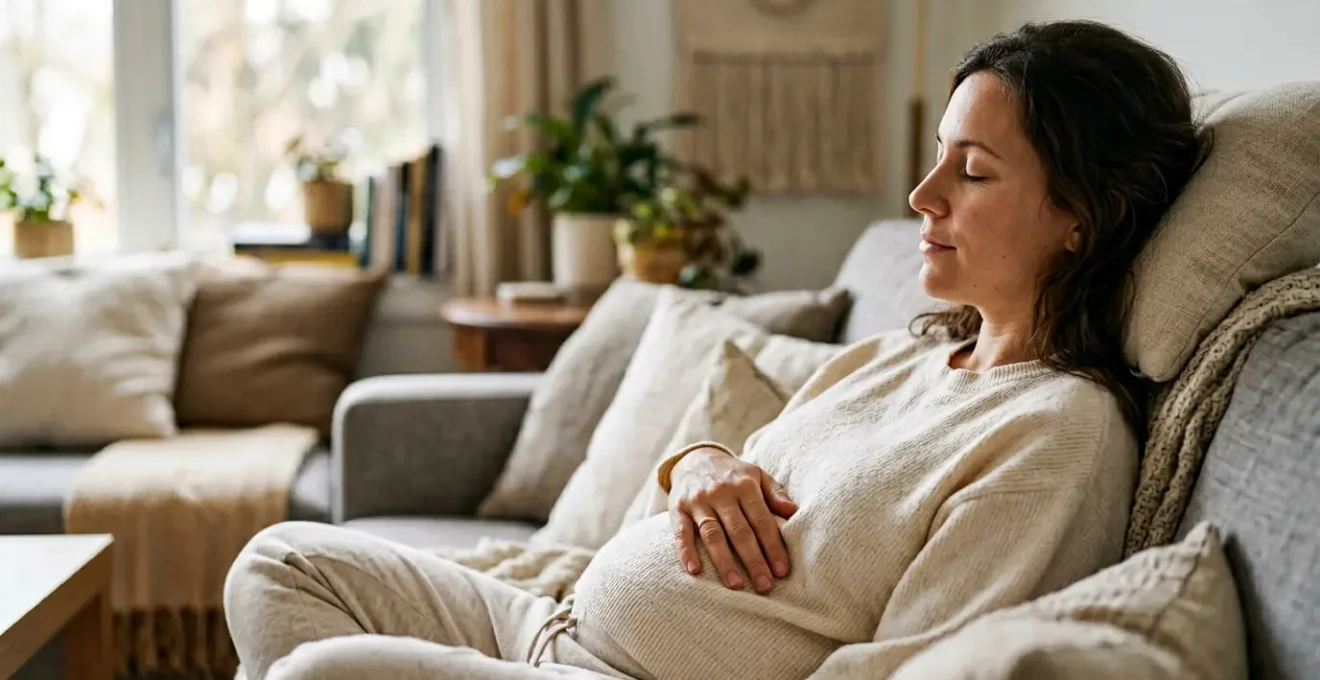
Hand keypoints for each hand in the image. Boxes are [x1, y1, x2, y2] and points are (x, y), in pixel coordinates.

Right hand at [668, 447, 797, 593]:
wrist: (694, 458)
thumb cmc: (732, 474)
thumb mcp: (757, 475)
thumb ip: (775, 493)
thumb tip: (794, 512)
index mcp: (744, 486)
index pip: (761, 520)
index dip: (773, 546)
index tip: (782, 570)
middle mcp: (721, 493)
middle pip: (739, 531)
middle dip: (753, 560)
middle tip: (764, 586)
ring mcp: (698, 502)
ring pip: (712, 534)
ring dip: (724, 561)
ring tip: (735, 585)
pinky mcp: (678, 509)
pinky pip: (681, 532)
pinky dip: (686, 552)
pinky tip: (694, 571)